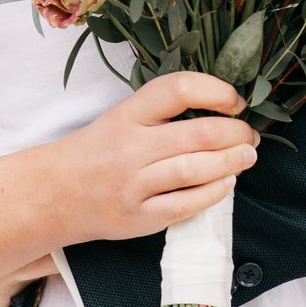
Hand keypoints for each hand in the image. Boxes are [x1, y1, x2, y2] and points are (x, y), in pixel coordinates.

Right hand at [47, 71, 255, 244]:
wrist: (56, 193)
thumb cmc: (99, 151)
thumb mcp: (122, 118)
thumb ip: (162, 112)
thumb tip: (223, 109)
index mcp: (127, 115)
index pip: (177, 89)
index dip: (215, 91)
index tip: (234, 100)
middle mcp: (130, 148)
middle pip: (197, 134)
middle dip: (235, 132)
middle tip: (249, 135)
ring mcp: (133, 185)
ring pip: (194, 170)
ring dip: (231, 162)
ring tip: (246, 156)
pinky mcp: (138, 217)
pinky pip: (186, 205)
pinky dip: (214, 193)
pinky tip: (226, 183)